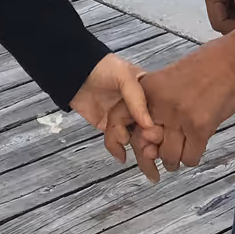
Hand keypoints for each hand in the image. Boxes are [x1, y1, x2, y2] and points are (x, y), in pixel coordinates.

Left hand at [69, 53, 153, 169]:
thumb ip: (136, 98)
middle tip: (149, 152)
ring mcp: (125, 118)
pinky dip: (120, 150)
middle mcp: (139, 108)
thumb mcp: (124, 76)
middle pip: (151, 131)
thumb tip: (149, 125)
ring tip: (145, 165)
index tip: (153, 135)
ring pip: (137, 140)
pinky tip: (121, 156)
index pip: (160, 115)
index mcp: (149, 93)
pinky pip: (118, 142)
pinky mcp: (110, 126)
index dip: (158, 127)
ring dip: (141, 153)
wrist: (75, 73)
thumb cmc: (103, 68)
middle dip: (152, 144)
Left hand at [128, 36, 234, 176]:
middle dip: (153, 155)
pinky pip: (190, 157)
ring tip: (181, 152)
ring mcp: (179, 118)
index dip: (125, 138)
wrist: (233, 61)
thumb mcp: (170, 77)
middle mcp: (159, 105)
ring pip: (169, 157)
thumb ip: (157, 101)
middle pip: (145, 145)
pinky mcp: (200, 128)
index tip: (138, 142)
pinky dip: (192, 158)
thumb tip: (148, 133)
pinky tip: (196, 148)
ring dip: (175, 159)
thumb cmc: (206, 65)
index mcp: (148, 89)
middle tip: (161, 155)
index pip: (121, 120)